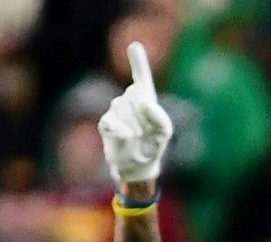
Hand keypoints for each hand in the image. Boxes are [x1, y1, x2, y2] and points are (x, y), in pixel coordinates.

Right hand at [99, 42, 172, 190]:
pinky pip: (114, 122)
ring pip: (124, 109)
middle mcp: (128, 100)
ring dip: (136, 126)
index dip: (138, 62)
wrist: (136, 166)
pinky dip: (124, 133)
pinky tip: (127, 138)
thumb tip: (146, 103)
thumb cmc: (152, 146)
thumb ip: (161, 117)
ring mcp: (115, 110)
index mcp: (145, 99)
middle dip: (145, 117)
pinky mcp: (106, 123)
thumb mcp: (164, 133)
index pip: (141, 78)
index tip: (134, 45)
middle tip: (146, 132)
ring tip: (137, 137)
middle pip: (137, 97)